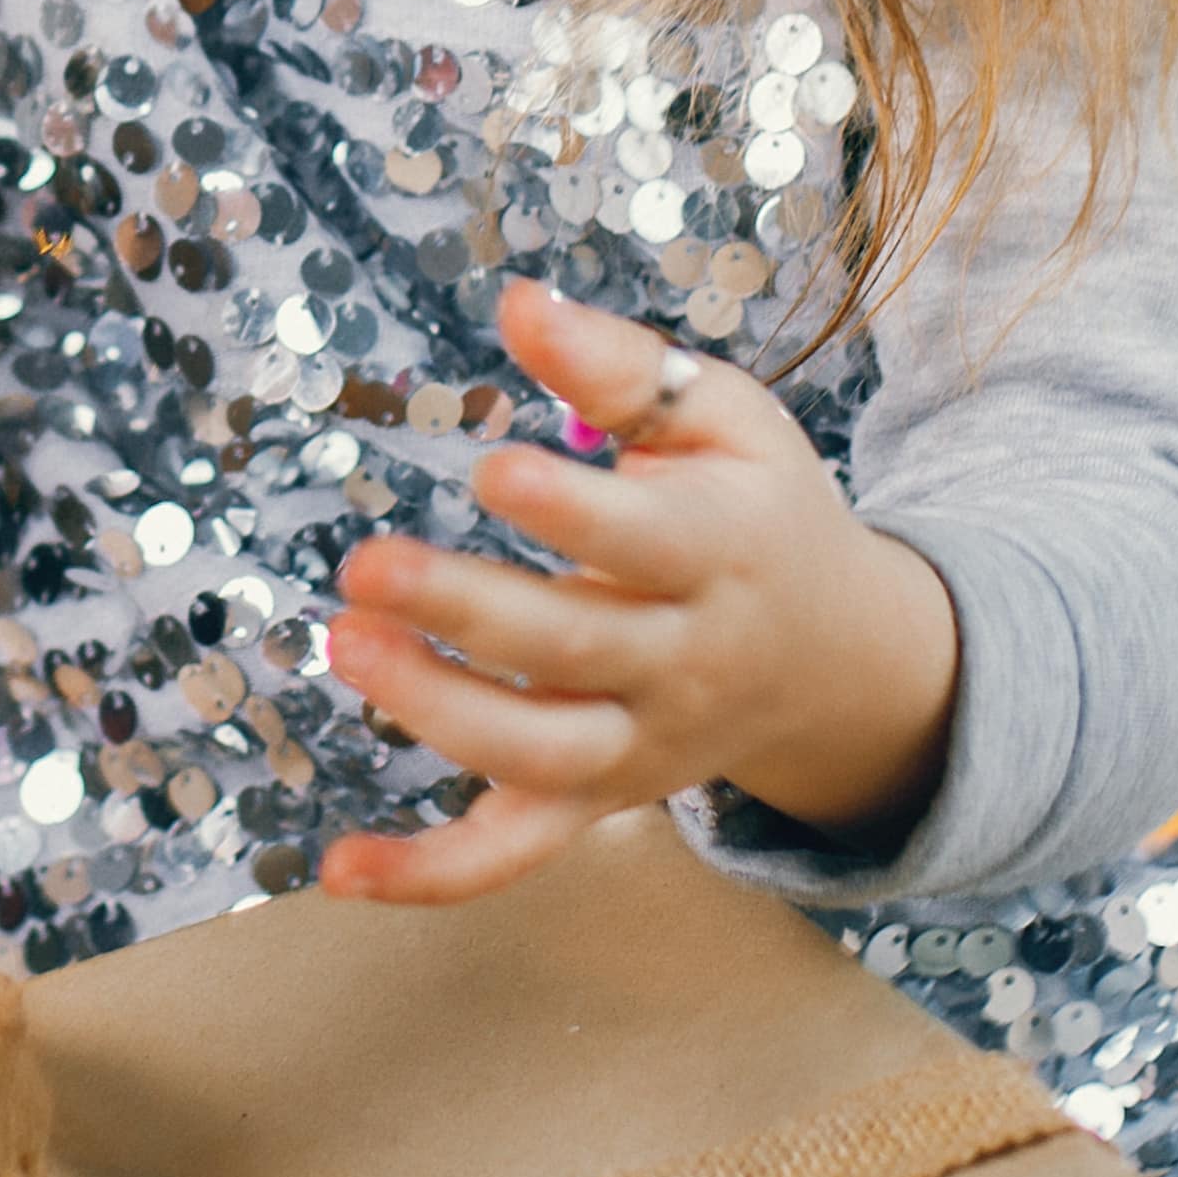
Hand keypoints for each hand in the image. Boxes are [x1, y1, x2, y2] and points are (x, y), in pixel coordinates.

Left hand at [314, 276, 964, 905]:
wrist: (839, 657)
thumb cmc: (758, 509)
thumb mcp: (727, 419)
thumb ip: (624, 366)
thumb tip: (519, 303)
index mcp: (724, 553)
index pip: (644, 542)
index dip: (570, 510)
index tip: (493, 464)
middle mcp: (685, 661)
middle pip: (573, 650)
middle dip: (467, 611)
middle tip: (366, 565)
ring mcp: (641, 745)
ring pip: (541, 754)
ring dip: (437, 713)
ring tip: (348, 644)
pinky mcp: (601, 799)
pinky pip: (515, 854)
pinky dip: (430, 873)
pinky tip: (338, 866)